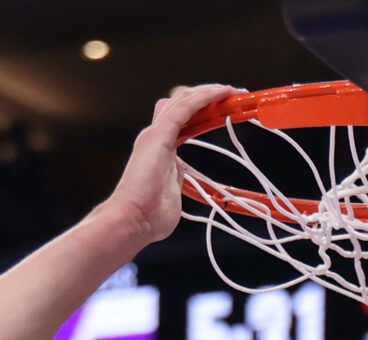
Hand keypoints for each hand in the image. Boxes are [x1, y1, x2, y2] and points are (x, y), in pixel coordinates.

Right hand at [106, 84, 240, 243]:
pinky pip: (185, 106)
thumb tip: (182, 178)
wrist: (134, 220)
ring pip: (182, 98)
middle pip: (180, 102)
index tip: (224, 109)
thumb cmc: (150, 214)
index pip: (180, 117)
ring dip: (208, 92)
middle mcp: (155, 136)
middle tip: (232, 96)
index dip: (201, 109)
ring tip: (231, 91)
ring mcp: (155, 134)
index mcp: (159, 148)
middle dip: (206, 96)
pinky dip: (204, 96)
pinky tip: (222, 92)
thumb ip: (178, 178)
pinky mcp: (159, 135)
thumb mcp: (172, 191)